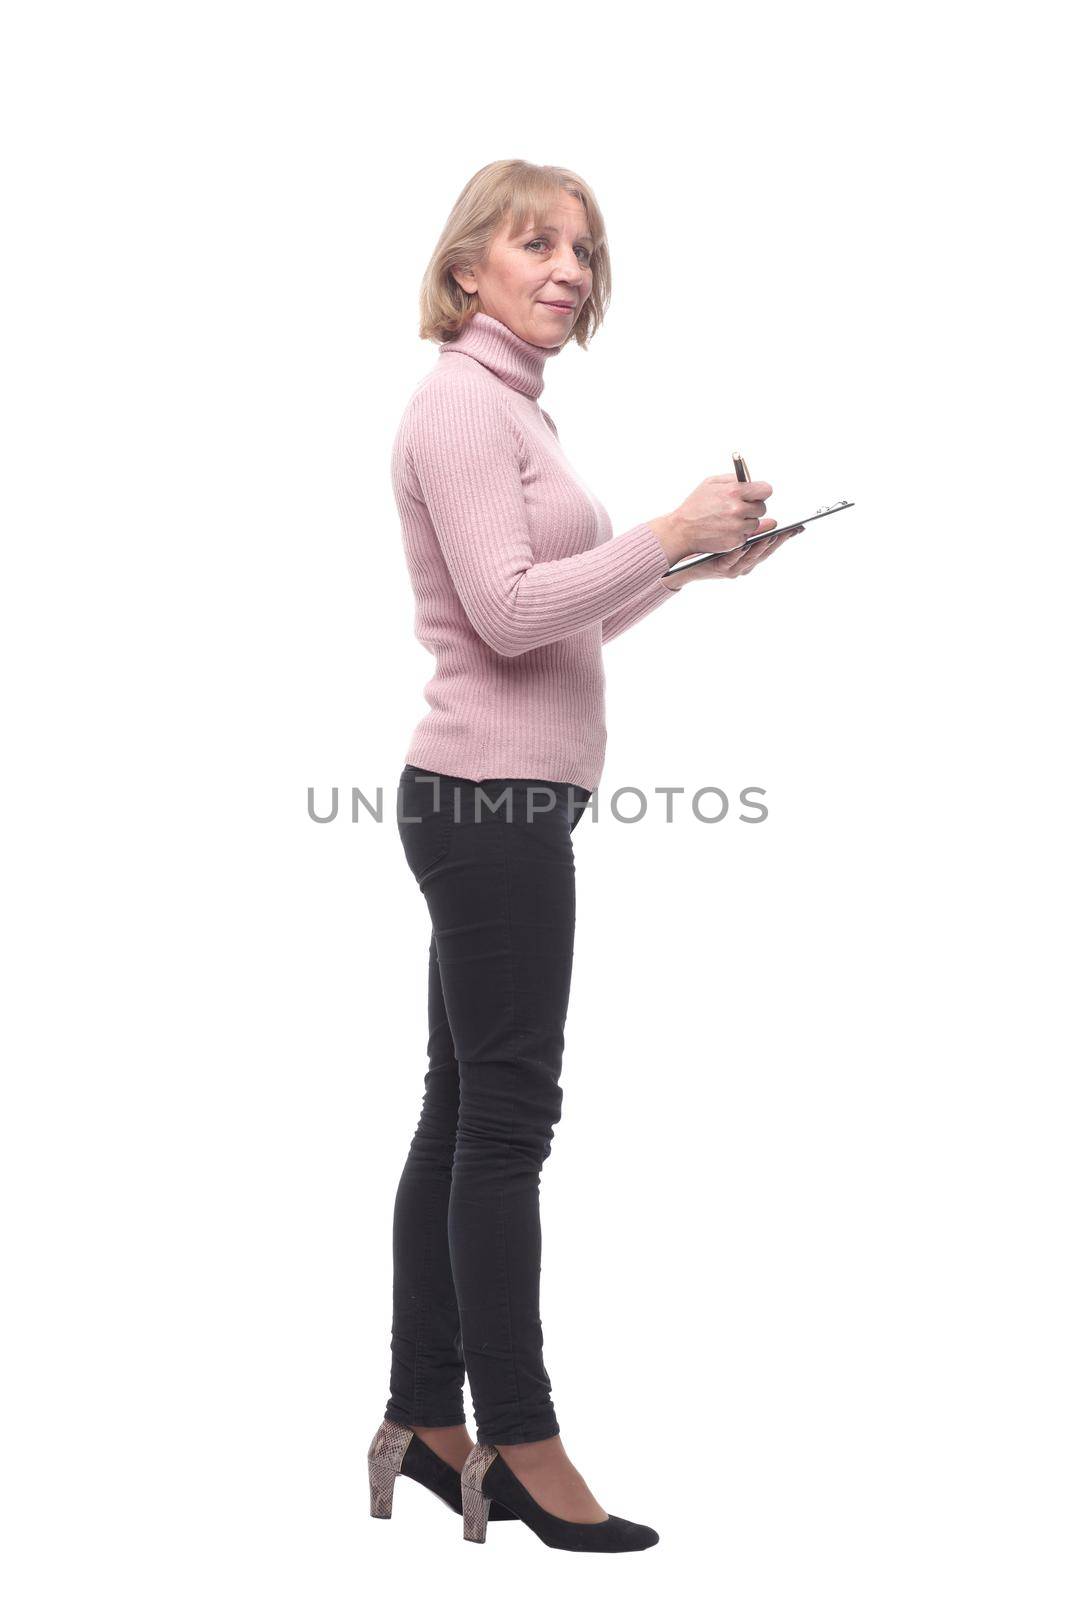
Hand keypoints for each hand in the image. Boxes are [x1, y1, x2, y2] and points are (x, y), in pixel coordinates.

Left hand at [663, 525, 802, 587]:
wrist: (680, 544)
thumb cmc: (704, 534)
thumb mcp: (727, 526)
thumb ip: (745, 519)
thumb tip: (765, 513)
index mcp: (748, 549)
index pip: (771, 542)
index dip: (785, 535)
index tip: (798, 527)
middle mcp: (744, 561)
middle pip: (767, 551)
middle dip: (780, 540)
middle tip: (790, 530)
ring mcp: (734, 566)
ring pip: (753, 557)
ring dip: (763, 546)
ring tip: (773, 534)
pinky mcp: (720, 567)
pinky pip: (733, 559)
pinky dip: (741, 553)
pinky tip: (746, 542)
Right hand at [672, 473, 774, 556]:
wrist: (682, 530)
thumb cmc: (695, 506)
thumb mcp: (710, 483)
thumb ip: (732, 478)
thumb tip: (749, 480)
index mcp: (734, 491)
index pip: (765, 490)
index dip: (761, 492)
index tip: (757, 495)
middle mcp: (738, 509)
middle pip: (762, 508)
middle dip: (753, 507)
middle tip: (740, 509)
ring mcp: (737, 527)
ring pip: (755, 523)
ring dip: (746, 522)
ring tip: (729, 520)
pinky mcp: (736, 541)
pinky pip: (746, 536)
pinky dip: (738, 533)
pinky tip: (725, 530)